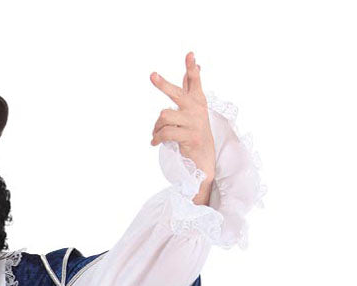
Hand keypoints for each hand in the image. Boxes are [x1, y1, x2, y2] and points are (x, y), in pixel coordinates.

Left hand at [149, 51, 215, 203]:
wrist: (204, 159)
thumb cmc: (196, 132)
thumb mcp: (195, 109)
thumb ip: (192, 88)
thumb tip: (195, 66)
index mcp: (198, 101)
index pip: (195, 82)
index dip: (191, 68)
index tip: (190, 54)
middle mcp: (197, 110)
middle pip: (177, 94)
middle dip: (163, 85)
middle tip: (152, 75)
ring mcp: (194, 123)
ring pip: (164, 116)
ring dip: (156, 126)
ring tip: (156, 134)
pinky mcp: (189, 137)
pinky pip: (165, 133)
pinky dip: (156, 138)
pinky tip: (154, 142)